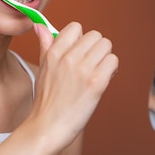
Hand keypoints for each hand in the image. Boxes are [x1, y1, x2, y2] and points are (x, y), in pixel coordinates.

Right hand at [30, 22, 118, 148]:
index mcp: (54, 52)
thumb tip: (41, 26)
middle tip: (91, 65)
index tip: (79, 53)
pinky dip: (111, 71)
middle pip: (96, 36)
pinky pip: (113, 61)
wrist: (47, 128)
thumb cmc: (46, 102)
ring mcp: (82, 70)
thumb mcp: (42, 68)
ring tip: (97, 73)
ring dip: (105, 59)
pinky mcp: (96, 83)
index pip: (76, 27)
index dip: (81, 40)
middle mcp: (68, 58)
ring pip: (107, 46)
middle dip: (96, 49)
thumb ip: (45, 45)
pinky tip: (102, 81)